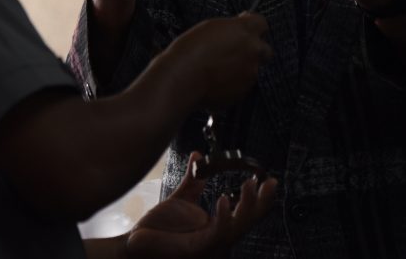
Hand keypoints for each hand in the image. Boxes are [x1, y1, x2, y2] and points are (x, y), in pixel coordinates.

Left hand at [126, 152, 277, 258]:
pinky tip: (225, 199)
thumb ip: (194, 179)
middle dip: (262, 201)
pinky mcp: (198, 249)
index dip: (258, 198)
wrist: (135, 245)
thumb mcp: (181, 199)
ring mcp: (210, 245)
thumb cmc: (158, 229)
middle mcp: (218, 237)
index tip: (267, 179)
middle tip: (270, 181)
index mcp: (217, 226)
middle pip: (248, 221)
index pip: (244, 212)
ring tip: (251, 184)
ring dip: (248, 205)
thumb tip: (199, 155)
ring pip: (238, 226)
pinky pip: (217, 233)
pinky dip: (224, 217)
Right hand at [163, 14, 270, 111]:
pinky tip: (213, 82)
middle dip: (254, 51)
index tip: (244, 27)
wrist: (182, 78)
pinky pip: (241, 86)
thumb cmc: (189, 51)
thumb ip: (230, 29)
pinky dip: (231, 85)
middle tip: (236, 52)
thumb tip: (235, 31)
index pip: (261, 23)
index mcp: (244, 30)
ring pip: (252, 70)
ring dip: (240, 69)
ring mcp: (250, 73)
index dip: (252, 26)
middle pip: (265, 50)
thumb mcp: (210, 28)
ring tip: (216, 70)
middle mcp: (253, 51)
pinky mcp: (242, 92)